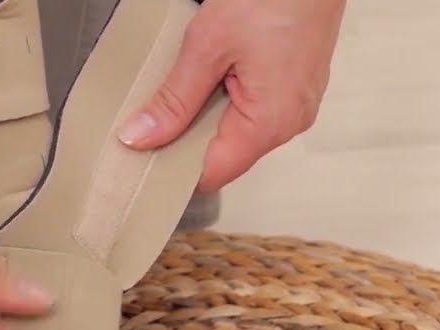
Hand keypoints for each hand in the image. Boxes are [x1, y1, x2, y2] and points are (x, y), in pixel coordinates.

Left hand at [117, 0, 345, 191]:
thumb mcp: (207, 45)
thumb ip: (173, 98)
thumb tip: (142, 136)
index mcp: (270, 122)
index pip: (213, 174)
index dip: (174, 169)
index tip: (142, 154)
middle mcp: (290, 122)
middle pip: (227, 155)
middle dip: (190, 139)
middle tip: (156, 113)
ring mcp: (298, 106)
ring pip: (241, 131)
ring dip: (211, 114)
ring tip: (192, 81)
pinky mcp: (298, 89)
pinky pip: (257, 110)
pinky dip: (231, 99)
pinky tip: (218, 72)